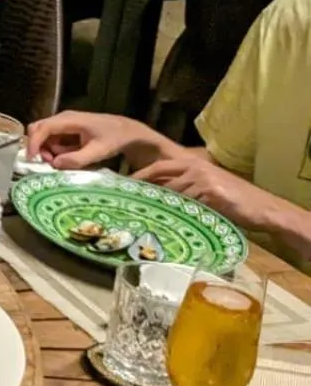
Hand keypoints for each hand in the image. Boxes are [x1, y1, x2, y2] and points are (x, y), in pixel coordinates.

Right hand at [24, 111, 153, 169]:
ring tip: (64, 160)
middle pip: (38, 129)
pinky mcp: (66, 128)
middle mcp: (63, 118)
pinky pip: (52, 138)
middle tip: (50, 162)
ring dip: (48, 150)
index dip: (34, 143)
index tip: (32, 159)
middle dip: (39, 147)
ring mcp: (64, 122)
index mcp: (69, 119)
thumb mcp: (98, 151)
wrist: (127, 130)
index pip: (44, 128)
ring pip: (44, 135)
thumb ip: (77, 159)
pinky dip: (55, 149)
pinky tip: (69, 155)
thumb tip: (55, 164)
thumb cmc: (114, 138)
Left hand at [133, 157, 278, 229]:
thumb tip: (157, 197)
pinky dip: (178, 213)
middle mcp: (195, 168)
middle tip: (127, 202)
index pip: (159, 167)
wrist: (262, 207)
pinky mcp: (211, 194)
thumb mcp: (206, 188)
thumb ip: (185, 188)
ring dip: (160, 205)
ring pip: (173, 194)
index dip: (140, 175)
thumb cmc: (233, 200)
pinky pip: (188, 204)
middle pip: (161, 179)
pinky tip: (170, 222)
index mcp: (192, 163)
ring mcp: (203, 180)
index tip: (123, 184)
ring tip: (144, 215)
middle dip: (144, 191)